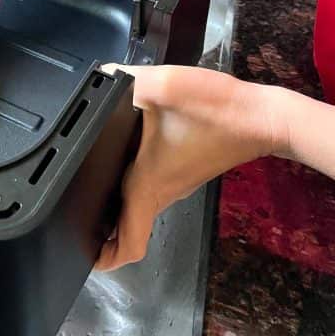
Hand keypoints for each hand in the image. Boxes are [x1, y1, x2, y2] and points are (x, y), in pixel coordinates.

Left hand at [95, 65, 280, 270]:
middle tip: (73, 224)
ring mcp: (176, 184)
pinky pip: (153, 190)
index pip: (129, 242)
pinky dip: (132, 191)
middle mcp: (163, 192)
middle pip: (130, 230)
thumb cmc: (214, 108)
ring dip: (117, 213)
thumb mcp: (161, 87)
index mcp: (149, 183)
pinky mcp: (185, 170)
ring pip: (141, 210)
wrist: (261, 114)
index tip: (80, 256)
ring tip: (88, 195)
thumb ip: (124, 80)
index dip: (105, 258)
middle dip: (101, 236)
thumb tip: (100, 76)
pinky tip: (120, 164)